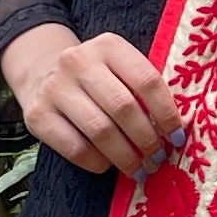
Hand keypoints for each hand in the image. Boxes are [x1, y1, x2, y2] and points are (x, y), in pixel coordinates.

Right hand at [0, 23, 184, 178]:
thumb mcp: (120, 69)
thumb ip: (146, 92)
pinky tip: (108, 166)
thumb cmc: (97, 78)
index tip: (178, 138)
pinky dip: (97, 162)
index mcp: (108, 46)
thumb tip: (179, 130)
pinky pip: (75, 147)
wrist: (42, 73)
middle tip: (157, 158)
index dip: (167, 114)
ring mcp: (54, 87)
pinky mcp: (37, 114)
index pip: (147, 81)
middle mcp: (78, 61)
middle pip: (123, 107)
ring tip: (139, 169)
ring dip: (126, 157)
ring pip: (100, 130)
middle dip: (147, 139)